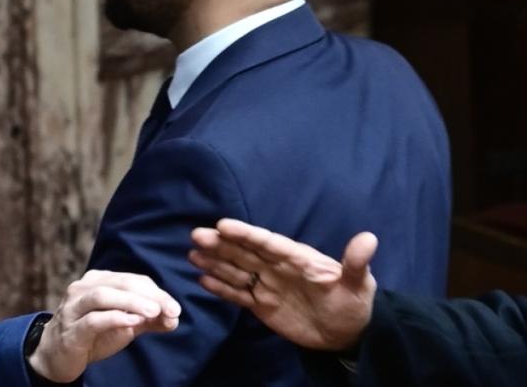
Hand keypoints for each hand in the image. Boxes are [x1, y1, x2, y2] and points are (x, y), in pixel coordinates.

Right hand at [28, 269, 180, 382]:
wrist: (57, 354)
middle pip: (120, 283)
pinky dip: (113, 318)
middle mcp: (83, 288)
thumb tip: (174, 318)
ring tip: (153, 312)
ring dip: (131, 302)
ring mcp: (74, 308)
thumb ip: (147, 319)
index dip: (156, 292)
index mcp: (98, 281)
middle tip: (171, 309)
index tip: (175, 309)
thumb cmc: (92, 334)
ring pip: (103, 296)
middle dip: (149, 295)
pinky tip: (132, 323)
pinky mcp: (70, 330)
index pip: (132, 280)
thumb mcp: (124, 325)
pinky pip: (92, 320)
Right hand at [188, 218, 376, 350]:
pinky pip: (238, 294)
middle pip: (245, 253)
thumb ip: (356, 263)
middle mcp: (277, 267)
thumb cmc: (355, 304)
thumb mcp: (360, 285)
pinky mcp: (262, 305)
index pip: (268, 242)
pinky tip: (202, 278)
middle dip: (221, 244)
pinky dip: (221, 287)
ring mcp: (267, 285)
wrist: (348, 335)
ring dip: (215, 262)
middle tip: (197, 235)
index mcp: (297, 257)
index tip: (223, 225)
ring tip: (192, 254)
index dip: (246, 234)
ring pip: (237, 270)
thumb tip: (369, 238)